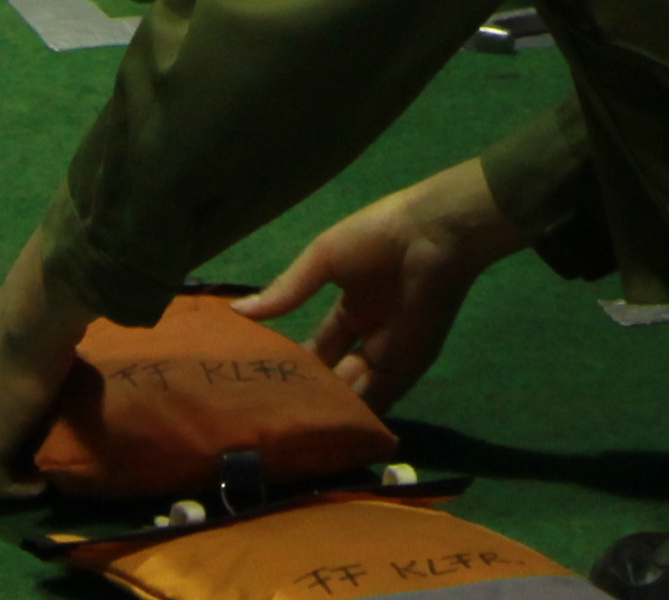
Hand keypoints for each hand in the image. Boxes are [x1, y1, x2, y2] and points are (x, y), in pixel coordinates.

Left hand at [0, 232, 100, 501]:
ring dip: (9, 472)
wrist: (34, 318)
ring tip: (37, 477)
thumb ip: (31, 338)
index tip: (28, 424)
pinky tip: (41, 486)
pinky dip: (17, 489)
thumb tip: (60, 330)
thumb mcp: (25, 327)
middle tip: (32, 455)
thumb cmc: (38, 312)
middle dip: (2, 447)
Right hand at [233, 159, 528, 412]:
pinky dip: (356, 416)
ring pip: (354, 392)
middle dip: (312, 393)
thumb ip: (287, 292)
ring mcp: (390, 355)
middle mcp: (370, 336)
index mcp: (352, 307)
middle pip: (335, 374)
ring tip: (293, 431)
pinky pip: (379, 400)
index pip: (319, 347)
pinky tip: (329, 430)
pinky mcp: (408, 368)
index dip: (296, 365)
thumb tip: (237, 311)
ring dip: (331, 409)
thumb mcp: (323, 260)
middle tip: (274, 418)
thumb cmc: (377, 238)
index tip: (262, 386)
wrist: (431, 236)